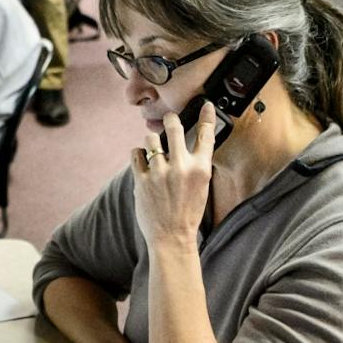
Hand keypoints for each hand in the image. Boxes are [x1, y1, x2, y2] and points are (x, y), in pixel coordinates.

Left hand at [129, 111, 213, 250]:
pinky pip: (136, 154)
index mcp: (201, 169)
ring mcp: (159, 173)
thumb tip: (189, 145)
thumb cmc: (188, 213)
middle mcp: (181, 167)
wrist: (172, 237)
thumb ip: (196, 165)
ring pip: (150, 138)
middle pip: (173, 126)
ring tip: (154, 151)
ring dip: (152, 142)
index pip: (206, 134)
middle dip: (170, 120)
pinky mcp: (141, 180)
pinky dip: (139, 155)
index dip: (206, 116)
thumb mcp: (202, 187)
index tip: (204, 104)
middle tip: (169, 121)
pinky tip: (143, 162)